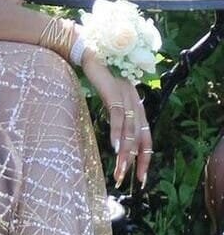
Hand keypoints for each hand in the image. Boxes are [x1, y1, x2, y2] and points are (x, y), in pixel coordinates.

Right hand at [81, 49, 151, 187]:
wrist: (90, 54)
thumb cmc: (99, 77)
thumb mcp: (111, 99)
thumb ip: (117, 116)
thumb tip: (116, 137)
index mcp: (136, 107)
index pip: (145, 139)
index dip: (144, 159)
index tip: (140, 178)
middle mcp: (136, 104)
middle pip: (140, 139)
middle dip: (136, 162)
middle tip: (130, 180)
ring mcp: (127, 98)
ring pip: (130, 133)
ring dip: (125, 154)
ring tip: (120, 171)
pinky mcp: (115, 94)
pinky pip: (118, 118)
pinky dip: (117, 134)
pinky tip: (115, 148)